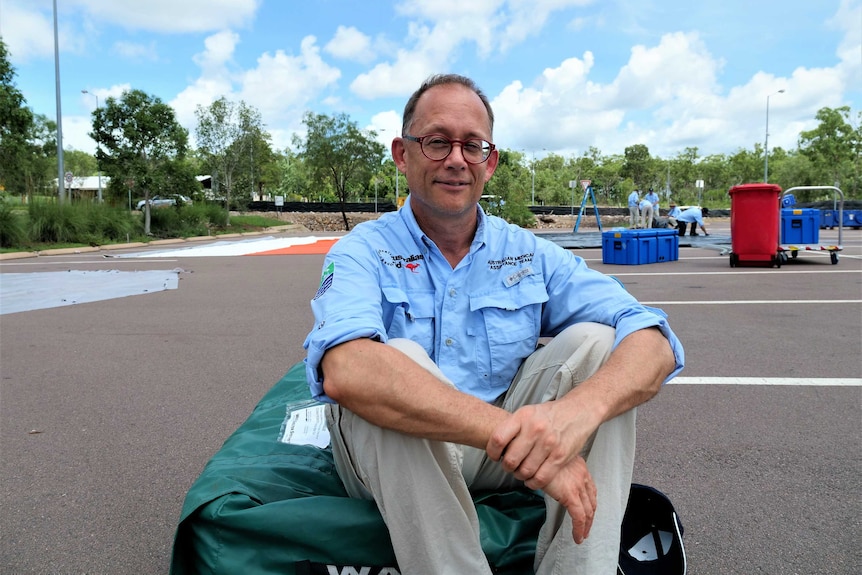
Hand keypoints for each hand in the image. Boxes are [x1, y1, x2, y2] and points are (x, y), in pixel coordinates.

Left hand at [486, 402, 598, 541]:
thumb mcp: (528, 412)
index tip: (495, 456)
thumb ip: (513, 427)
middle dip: (507, 467)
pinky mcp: (560, 456)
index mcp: (523, 416)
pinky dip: (533, 483)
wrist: (578, 412)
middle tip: (510, 466)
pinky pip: (541, 478)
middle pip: (511, 459)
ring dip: (520, 475)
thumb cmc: (549, 415)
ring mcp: (548, 443)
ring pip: (525, 471)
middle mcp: (535, 429)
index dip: (492, 452)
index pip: (498, 438)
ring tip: (521, 472)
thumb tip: (497, 447)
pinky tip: (532, 479)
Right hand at [540, 455, 597, 542]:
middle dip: (590, 516)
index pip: (589, 487)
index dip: (590, 501)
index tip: (587, 510)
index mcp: (579, 466)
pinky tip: (577, 536)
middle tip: (587, 527)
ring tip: (582, 535)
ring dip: (587, 525)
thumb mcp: (551, 460)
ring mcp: (578, 485)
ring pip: (588, 510)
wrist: (535, 453)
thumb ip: (555, 469)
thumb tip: (550, 477)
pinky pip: (579, 517)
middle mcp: (582, 475)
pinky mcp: (570, 495)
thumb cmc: (538, 455)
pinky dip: (579, 528)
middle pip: (591, 500)